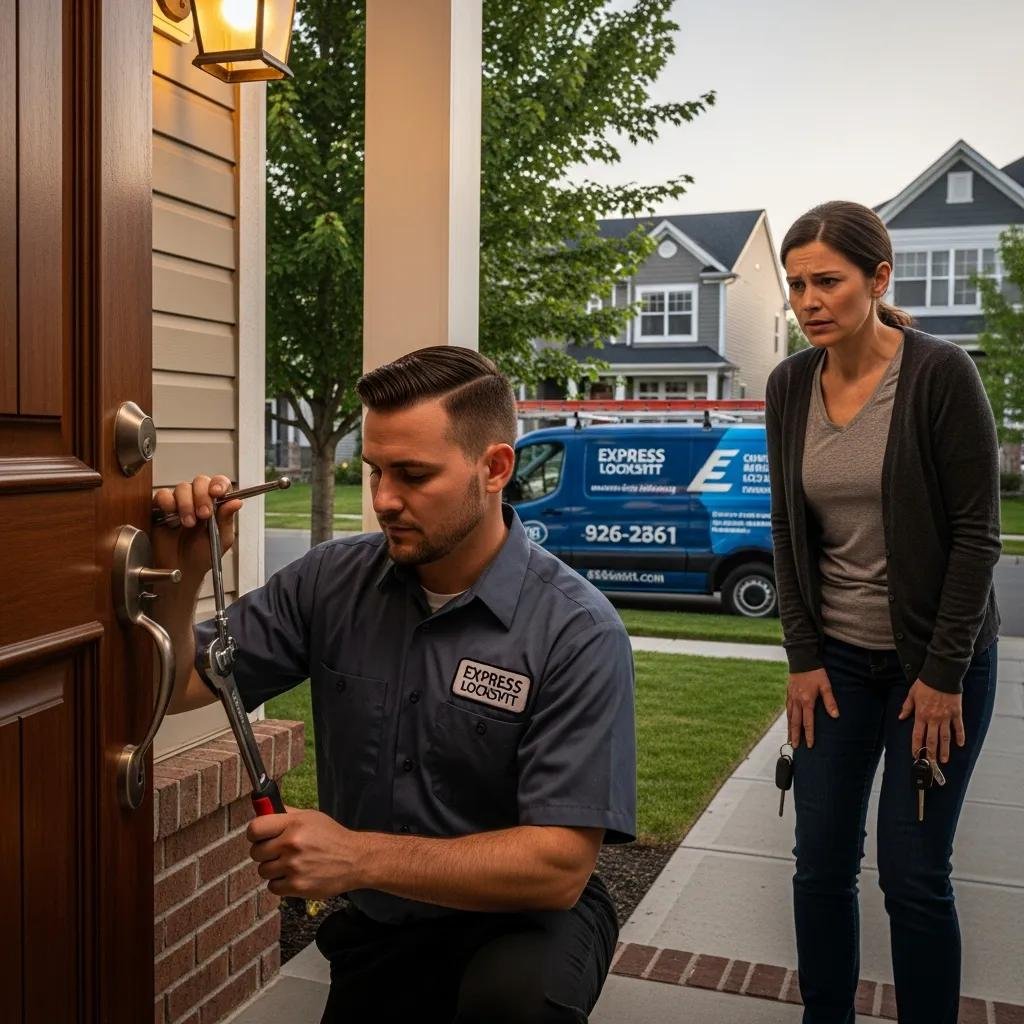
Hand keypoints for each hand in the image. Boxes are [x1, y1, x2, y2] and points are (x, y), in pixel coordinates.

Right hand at [151, 474, 241, 581]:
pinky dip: (167, 502)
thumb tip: (236, 502)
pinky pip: (162, 495)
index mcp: (215, 505)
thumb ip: (226, 519)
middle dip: (202, 496)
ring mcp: (180, 503)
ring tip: (188, 523)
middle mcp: (198, 500)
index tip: (217, 492)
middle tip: (203, 514)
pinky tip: (171, 515)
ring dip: (186, 504)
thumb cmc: (202, 556)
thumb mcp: (220, 539)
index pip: (219, 483)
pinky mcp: (162, 508)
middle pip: (200, 481)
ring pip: (182, 487)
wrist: (182, 570)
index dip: (218, 484)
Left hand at [247, 808, 369, 898]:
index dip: (254, 833)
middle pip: (255, 852)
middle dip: (264, 852)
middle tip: (277, 851)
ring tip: (290, 864)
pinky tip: (294, 875)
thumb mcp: (311, 817)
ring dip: (273, 869)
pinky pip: (273, 887)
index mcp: (294, 824)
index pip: (255, 828)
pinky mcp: (297, 886)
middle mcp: (291, 844)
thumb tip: (263, 809)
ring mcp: (293, 867)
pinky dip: (281, 883)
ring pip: (263, 871)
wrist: (354, 860)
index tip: (260, 836)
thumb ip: (286, 814)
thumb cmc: (332, 836)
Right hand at [787, 667, 838, 748]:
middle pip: (795, 722)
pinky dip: (788, 717)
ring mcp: (791, 697)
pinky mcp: (789, 693)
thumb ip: (830, 701)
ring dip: (790, 728)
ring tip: (789, 738)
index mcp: (806, 701)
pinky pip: (787, 708)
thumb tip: (835, 715)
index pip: (808, 722)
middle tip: (794, 746)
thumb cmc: (815, 673)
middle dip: (795, 735)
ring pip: (789, 716)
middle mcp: (797, 701)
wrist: (802, 660)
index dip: (809, 734)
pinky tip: (788, 721)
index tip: (809, 745)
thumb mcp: (826, 686)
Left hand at [898, 679, 964, 763]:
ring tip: (944, 760)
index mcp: (921, 714)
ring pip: (945, 737)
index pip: (918, 735)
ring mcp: (946, 717)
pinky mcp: (956, 713)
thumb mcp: (912, 694)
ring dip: (944, 750)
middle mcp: (933, 718)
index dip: (917, 747)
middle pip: (932, 740)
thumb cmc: (925, 683)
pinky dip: (960, 736)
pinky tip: (960, 744)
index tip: (916, 756)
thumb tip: (901, 717)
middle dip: (931, 753)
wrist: (942, 674)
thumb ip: (907, 707)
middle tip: (931, 764)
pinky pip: (958, 727)